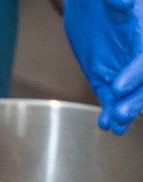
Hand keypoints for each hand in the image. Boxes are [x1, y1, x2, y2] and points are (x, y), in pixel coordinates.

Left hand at [64, 0, 142, 133]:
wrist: (87, 8)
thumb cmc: (101, 1)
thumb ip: (117, 1)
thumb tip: (124, 3)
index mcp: (141, 38)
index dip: (135, 75)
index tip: (117, 87)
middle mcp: (135, 58)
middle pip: (142, 85)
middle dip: (134, 100)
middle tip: (120, 114)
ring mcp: (121, 71)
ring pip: (127, 96)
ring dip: (123, 112)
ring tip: (116, 126)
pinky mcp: (105, 79)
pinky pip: (109, 99)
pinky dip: (107, 112)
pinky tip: (105, 125)